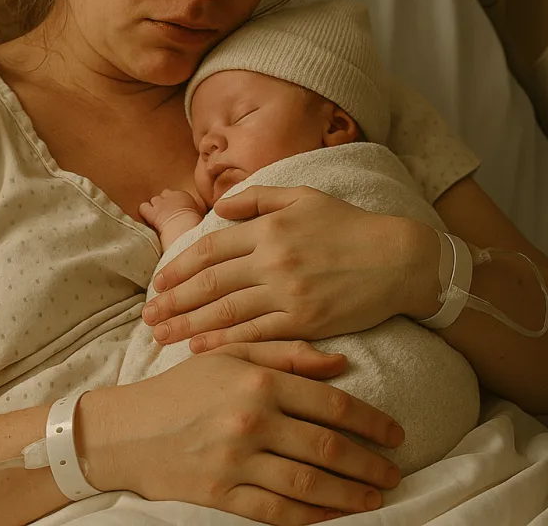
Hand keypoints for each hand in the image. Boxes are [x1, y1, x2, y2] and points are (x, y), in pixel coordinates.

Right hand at [85, 341, 402, 523]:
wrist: (125, 431)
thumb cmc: (180, 388)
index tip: (395, 434)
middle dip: (369, 463)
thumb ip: (286, 353)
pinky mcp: (222, 496)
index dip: (370, 421)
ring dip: (351, 494)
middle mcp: (251, 421)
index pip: (330, 403)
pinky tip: (335, 515)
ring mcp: (236, 461)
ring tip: (375, 496)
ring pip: (310, 484)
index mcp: (257, 381)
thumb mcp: (229, 355)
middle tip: (395, 471)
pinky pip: (279, 512)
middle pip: (327, 447)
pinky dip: (313, 516)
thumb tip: (340, 364)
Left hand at [139, 189, 203, 231]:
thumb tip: (197, 213)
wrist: (185, 228)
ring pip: (154, 200)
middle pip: (163, 195)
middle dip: (164, 203)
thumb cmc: (195, 224)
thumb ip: (195, 209)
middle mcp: (170, 196)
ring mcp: (160, 204)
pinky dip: (145, 211)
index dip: (173, 202)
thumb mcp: (200, 213)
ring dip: (155, 207)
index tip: (175, 209)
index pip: (174, 194)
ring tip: (158, 216)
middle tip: (166, 213)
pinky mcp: (152, 212)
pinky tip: (148, 217)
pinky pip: (143, 207)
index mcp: (183, 195)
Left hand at [141, 185, 437, 351]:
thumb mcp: (304, 197)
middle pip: (211, 283)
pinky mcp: (306, 321)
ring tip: (162, 336)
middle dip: (174, 301)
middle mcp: (274, 259)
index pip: (211, 248)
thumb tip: (221, 208)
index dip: (180, 267)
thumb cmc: (351, 226)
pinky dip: (226, 342)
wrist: (400, 259)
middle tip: (147, 316)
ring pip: (227, 312)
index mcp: (270, 228)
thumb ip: (259, 199)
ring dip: (189, 325)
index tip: (158, 283)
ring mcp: (289, 292)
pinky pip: (257, 334)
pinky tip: (201, 349)